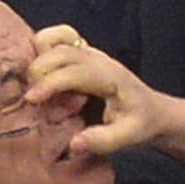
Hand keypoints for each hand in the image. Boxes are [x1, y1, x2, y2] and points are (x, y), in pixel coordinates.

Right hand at [25, 25, 184, 167]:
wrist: (153, 111)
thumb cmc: (141, 123)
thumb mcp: (129, 136)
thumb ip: (103, 140)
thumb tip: (73, 144)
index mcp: (108, 75)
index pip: (72, 71)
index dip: (48, 83)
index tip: (31, 101)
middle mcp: (96, 58)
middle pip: (56, 51)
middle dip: (38, 74)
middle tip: (35, 102)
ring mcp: (87, 52)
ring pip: (51, 41)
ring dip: (37, 61)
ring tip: (38, 88)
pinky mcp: (80, 53)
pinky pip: (54, 38)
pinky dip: (41, 49)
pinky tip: (41, 73)